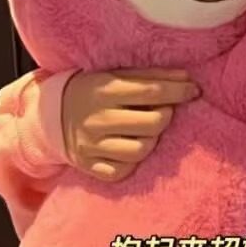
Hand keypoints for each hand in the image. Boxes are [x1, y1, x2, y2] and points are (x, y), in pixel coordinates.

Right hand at [61, 68, 199, 181]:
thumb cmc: (93, 91)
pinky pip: (122, 171)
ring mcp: (91, 145)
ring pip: (141, 151)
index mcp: (103, 89)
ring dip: (152, 140)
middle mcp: (96, 119)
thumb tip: (188, 80)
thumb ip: (150, 76)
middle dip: (166, 115)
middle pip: (152, 123)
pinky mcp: (89, 166)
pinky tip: (130, 148)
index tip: (194, 90)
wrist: (51, 115)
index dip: (179, 91)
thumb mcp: (115, 75)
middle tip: (163, 111)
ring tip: (147, 131)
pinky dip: (132, 162)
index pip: (152, 91)